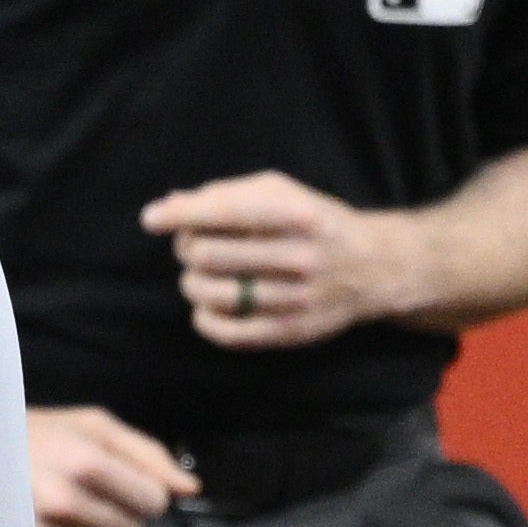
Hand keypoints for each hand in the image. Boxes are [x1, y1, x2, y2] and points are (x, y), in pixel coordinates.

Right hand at [27, 406, 191, 526]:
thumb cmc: (36, 432)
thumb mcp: (92, 425)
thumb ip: (147, 454)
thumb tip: (190, 488)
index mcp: (85, 463)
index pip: (152, 500)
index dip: (145, 490)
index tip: (126, 481)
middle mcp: (64, 501)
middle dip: (120, 510)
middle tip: (90, 487)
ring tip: (67, 500)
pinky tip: (48, 519)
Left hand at [147, 171, 406, 351]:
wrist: (376, 267)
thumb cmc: (317, 222)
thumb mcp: (284, 192)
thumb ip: (229, 194)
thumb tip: (171, 204)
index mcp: (297, 215)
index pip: (226, 213)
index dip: (181, 215)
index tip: (151, 219)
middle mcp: (300, 257)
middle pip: (210, 254)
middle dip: (187, 248)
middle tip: (192, 246)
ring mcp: (297, 299)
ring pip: (213, 295)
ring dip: (191, 283)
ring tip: (199, 275)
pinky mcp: (292, 332)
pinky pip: (229, 334)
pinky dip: (204, 320)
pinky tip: (205, 308)